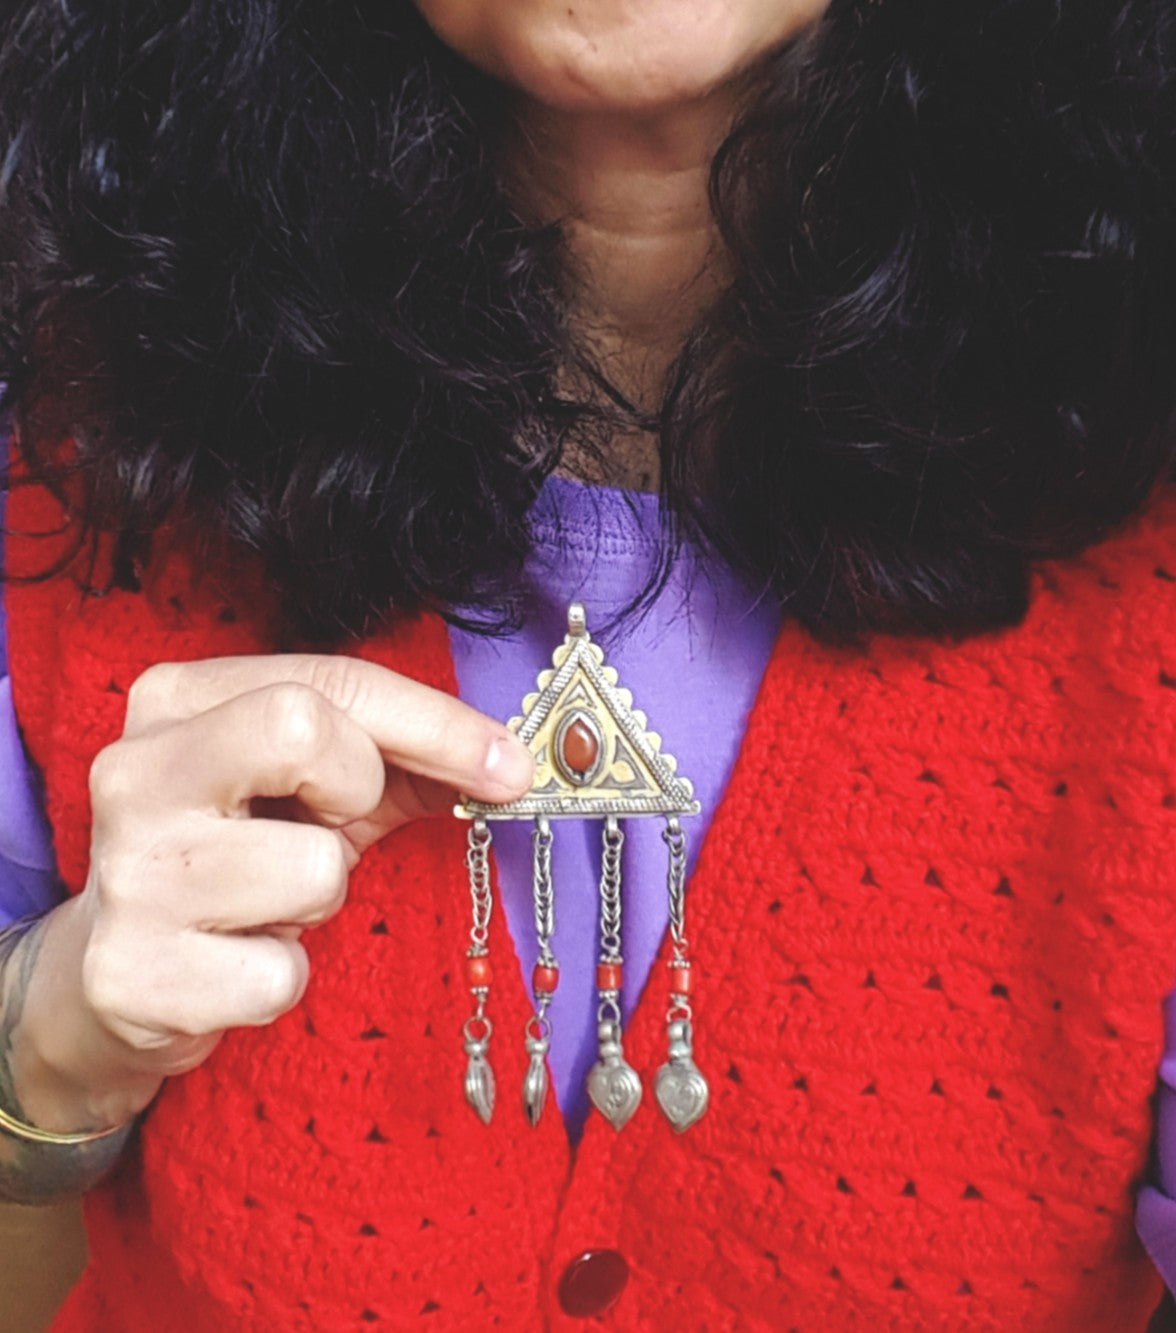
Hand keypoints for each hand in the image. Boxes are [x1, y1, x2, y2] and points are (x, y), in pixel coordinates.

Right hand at [15, 654, 531, 1129]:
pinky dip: (283, 980)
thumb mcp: (309, 786)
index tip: (507, 764)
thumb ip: (398, 756)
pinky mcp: (131, 976)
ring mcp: (127, 874)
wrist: (116, 970)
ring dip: (321, 900)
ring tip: (271, 905)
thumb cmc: (237, 856)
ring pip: (313, 871)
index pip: (331, 681)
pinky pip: (280, 977)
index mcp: (176, 700)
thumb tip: (509, 765)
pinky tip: (237, 962)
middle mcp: (134, 771)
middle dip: (356, 788)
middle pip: (304, 731)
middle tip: (337, 825)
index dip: (436, 723)